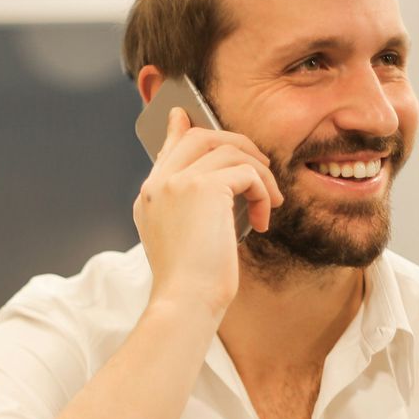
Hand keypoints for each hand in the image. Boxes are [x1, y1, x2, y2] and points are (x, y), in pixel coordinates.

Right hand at [133, 105, 282, 320]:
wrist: (185, 301)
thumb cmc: (190, 284)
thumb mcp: (185, 241)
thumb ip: (192, 209)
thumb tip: (221, 187)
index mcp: (149, 197)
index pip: (168, 149)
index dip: (181, 130)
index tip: (184, 116)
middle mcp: (158, 184)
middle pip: (200, 137)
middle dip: (237, 144)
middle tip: (261, 166)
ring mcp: (178, 182)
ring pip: (229, 150)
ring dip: (259, 173)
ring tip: (269, 201)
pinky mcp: (203, 187)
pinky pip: (246, 171)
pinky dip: (262, 191)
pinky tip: (263, 219)